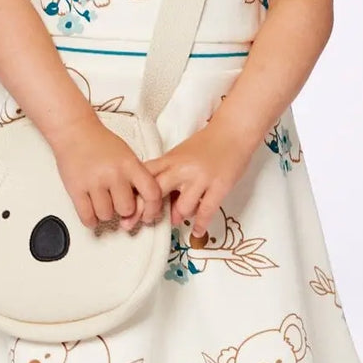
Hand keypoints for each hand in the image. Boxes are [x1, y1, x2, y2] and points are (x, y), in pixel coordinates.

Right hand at [48, 116, 166, 230]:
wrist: (74, 131)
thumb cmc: (100, 143)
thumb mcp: (127, 155)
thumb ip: (136, 176)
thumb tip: (145, 201)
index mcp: (130, 164)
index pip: (152, 193)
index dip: (153, 208)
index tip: (148, 214)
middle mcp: (113, 173)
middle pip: (127, 209)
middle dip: (123, 211)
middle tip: (118, 205)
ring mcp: (94, 182)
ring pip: (106, 215)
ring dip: (105, 214)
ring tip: (103, 204)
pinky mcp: (76, 189)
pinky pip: (87, 216)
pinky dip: (90, 220)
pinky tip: (92, 212)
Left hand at [142, 119, 255, 238]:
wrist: (233, 131)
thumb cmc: (206, 144)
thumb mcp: (180, 154)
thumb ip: (167, 173)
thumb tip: (155, 200)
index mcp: (170, 159)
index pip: (145, 177)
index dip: (135, 195)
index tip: (129, 209)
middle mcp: (182, 168)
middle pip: (156, 193)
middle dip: (149, 211)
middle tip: (148, 221)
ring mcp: (201, 178)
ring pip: (182, 208)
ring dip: (179, 217)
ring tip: (178, 219)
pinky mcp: (219, 186)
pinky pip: (206, 211)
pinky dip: (200, 225)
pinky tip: (196, 232)